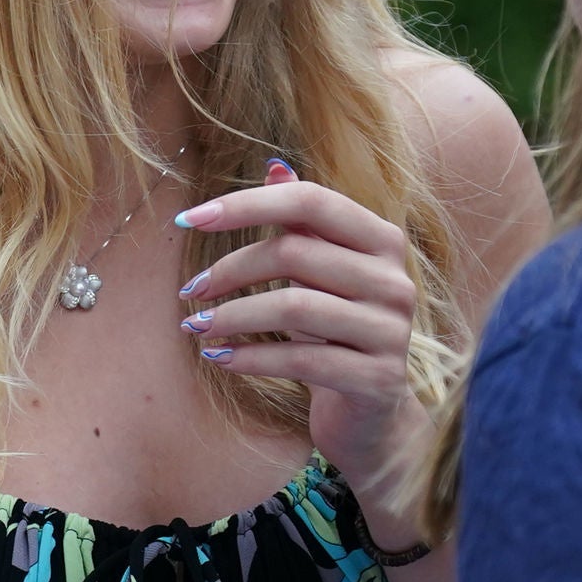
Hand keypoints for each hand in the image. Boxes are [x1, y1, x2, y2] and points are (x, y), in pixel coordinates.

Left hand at [175, 161, 425, 514]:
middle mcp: (393, 279)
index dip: (246, 204)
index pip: (311, 201)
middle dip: (230, 269)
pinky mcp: (376, 378)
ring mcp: (390, 330)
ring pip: (295, 306)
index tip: (188, 219)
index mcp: (381, 240)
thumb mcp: (322, 273)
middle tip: (191, 291)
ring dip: (233, 316)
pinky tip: (220, 358)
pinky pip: (301, 360)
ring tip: (198, 326)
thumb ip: (303, 220)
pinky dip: (251, 357)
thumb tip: (274, 166)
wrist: (374, 415)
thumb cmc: (337, 332)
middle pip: (295, 253)